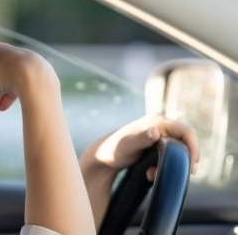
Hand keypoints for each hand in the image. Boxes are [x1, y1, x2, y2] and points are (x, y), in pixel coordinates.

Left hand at [82, 114, 199, 180]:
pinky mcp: (155, 144)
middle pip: (185, 141)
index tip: (193, 165)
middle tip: (182, 174)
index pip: (186, 131)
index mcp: (157, 121)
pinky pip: (169, 155)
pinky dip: (163, 166)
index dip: (194, 147)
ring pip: (177, 150)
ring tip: (153, 174)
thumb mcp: (128, 145)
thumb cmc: (113, 149)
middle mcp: (159, 125)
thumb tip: (155, 132)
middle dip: (184, 158)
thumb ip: (142, 138)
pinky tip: (149, 174)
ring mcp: (158, 134)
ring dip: (172, 164)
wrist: (102, 156)